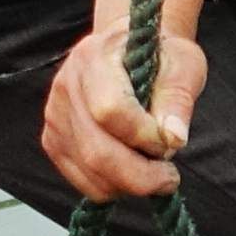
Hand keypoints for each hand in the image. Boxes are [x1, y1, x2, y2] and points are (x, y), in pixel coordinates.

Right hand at [41, 24, 205, 200]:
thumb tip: (174, 139)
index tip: (173, 142)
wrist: (128, 49)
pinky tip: (133, 170)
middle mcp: (66, 86)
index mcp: (94, 58)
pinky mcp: (53, 140)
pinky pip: (82, 180)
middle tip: (170, 178)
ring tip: (154, 170)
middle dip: (140, 175)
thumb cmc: (160, 57)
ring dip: (129, 183)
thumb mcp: (182, 64)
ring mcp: (55, 116)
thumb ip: (178, 100)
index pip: (111, 110)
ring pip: (89, 170)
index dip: (145, 137)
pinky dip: (113, 186)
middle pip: (95, 150)